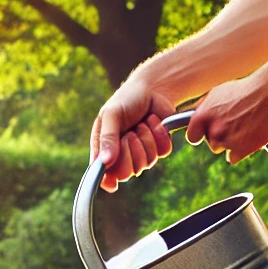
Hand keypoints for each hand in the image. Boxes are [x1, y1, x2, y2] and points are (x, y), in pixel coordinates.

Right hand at [90, 76, 175, 191]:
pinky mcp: (159, 149)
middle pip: (127, 173)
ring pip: (147, 162)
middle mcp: (122, 157)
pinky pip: (162, 152)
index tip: (113, 179)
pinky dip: (159, 134)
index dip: (109, 180)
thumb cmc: (126, 100)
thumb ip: (107, 138)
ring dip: (145, 138)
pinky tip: (153, 122)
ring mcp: (141, 154)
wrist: (152, 88)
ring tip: (141, 123)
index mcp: (105, 151)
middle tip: (130, 133)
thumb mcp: (111, 115)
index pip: (105, 177)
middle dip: (130, 151)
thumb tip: (105, 162)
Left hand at [185, 69, 267, 163]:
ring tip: (244, 126)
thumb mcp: (218, 93)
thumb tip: (190, 118)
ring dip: (230, 143)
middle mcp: (213, 130)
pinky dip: (240, 151)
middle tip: (234, 123)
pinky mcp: (242, 149)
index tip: (204, 133)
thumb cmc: (245, 89)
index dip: (199, 134)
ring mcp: (228, 141)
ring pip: (222, 149)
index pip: (192, 136)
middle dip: (220, 136)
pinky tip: (249, 136)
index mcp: (203, 116)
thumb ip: (203, 108)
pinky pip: (233, 158)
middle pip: (211, 143)